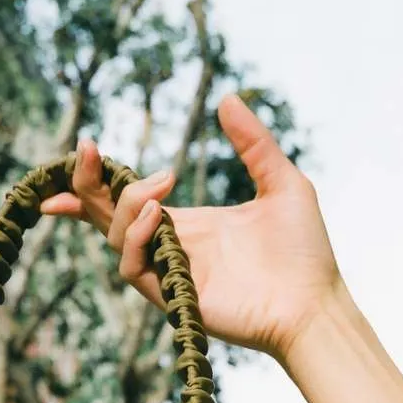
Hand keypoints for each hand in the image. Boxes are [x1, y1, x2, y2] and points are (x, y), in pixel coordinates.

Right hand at [39, 94, 351, 367]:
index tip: (87, 148)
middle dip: (86, 186)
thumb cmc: (304, 252)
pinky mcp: (174, 296)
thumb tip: (228, 98)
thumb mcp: (282, 182)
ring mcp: (171, 272)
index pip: (129, 200)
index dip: (99, 180)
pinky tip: (157, 213)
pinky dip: (136, 237)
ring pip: (116, 238)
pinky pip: (133, 267)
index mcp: (190, 224)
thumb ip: (254, 144)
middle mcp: (173, 247)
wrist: (315, 304)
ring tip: (159, 187)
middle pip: (109, 217)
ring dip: (125, 206)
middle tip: (87, 150)